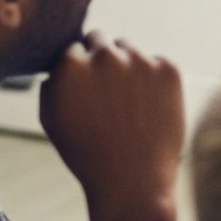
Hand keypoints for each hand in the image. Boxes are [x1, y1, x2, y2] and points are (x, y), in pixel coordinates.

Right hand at [39, 32, 185, 220]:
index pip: (73, 48)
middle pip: (100, 40)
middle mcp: (105, 56)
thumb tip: (61, 61)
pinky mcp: (169, 69)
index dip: (77, 69)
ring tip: (126, 104)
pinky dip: (153, 78)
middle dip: (100, 58)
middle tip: (106, 90)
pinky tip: (148, 106)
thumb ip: (53, 83)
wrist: (133, 180)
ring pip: (129, 49)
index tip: (84, 88)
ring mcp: (140, 60)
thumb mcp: (52, 119)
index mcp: (71, 67)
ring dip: (126, 65)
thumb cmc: (87, 153)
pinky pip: (156, 62)